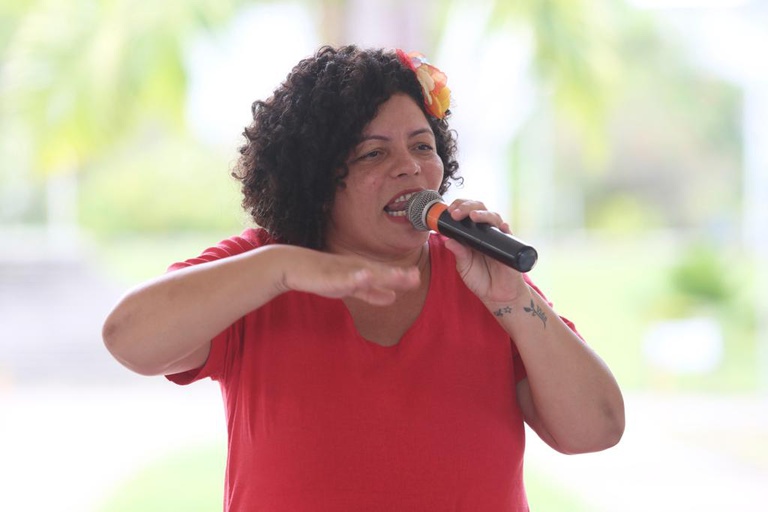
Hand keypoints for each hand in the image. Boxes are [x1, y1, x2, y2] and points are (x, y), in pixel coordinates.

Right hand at [274, 246, 420, 305]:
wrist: (294, 266)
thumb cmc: (323, 275)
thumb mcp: (351, 287)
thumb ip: (371, 292)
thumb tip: (394, 297)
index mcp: (361, 270)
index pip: (384, 274)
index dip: (400, 277)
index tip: (417, 278)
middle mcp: (355, 268)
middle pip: (379, 272)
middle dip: (396, 276)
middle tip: (415, 277)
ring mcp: (342, 270)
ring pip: (364, 273)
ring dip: (381, 274)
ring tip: (397, 276)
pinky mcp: (328, 276)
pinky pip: (342, 278)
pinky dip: (354, 277)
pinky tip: (365, 276)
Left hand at [442, 199, 528, 303]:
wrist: (497, 296)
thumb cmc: (481, 280)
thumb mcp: (464, 267)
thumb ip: (458, 253)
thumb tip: (448, 240)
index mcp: (473, 235)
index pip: (467, 213)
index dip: (459, 207)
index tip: (450, 212)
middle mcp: (486, 232)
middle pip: (480, 210)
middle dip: (468, 207)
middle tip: (456, 213)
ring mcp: (498, 238)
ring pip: (494, 217)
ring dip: (483, 214)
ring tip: (473, 216)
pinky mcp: (509, 247)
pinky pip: (508, 234)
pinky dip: (504, 228)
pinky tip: (501, 226)